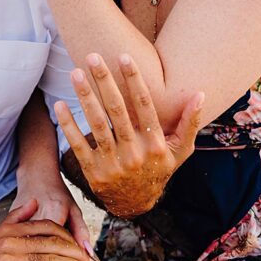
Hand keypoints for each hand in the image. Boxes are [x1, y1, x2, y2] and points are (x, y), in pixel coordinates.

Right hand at [13, 170, 91, 253]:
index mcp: (54, 210)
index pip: (62, 243)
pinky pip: (20, 243)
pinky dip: (28, 251)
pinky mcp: (10, 223)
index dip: (69, 258)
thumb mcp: (73, 208)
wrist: (35, 174)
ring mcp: (21, 218)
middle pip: (45, 247)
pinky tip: (33, 255)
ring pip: (31, 247)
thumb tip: (88, 254)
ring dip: (40, 257)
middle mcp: (36, 214)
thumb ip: (81, 230)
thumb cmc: (56, 193)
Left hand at [54, 54, 203, 218]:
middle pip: (117, 111)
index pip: (144, 105)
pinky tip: (60, 105)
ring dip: (85, 97)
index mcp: (156, 144)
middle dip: (104, 81)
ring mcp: (113, 164)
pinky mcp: (94, 173)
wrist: (136, 204)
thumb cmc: (159, 169)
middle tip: (93, 57)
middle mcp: (135, 154)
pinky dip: (69, 125)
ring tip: (75, 73)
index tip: (124, 56)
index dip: (134, 80)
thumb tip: (200, 93)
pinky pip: (79, 145)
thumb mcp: (181, 150)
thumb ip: (189, 122)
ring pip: (96, 125)